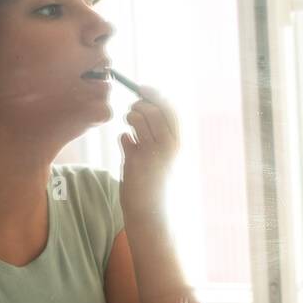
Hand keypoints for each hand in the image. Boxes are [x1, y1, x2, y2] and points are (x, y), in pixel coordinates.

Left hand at [119, 89, 179, 214]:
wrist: (151, 213)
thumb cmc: (156, 184)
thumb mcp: (163, 157)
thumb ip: (156, 135)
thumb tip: (141, 109)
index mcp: (178, 144)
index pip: (170, 109)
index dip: (156, 95)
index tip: (143, 89)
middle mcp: (169, 146)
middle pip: (153, 109)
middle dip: (139, 104)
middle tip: (131, 111)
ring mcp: (152, 153)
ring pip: (137, 118)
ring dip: (129, 118)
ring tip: (129, 127)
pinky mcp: (136, 160)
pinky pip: (125, 136)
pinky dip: (124, 137)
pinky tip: (127, 144)